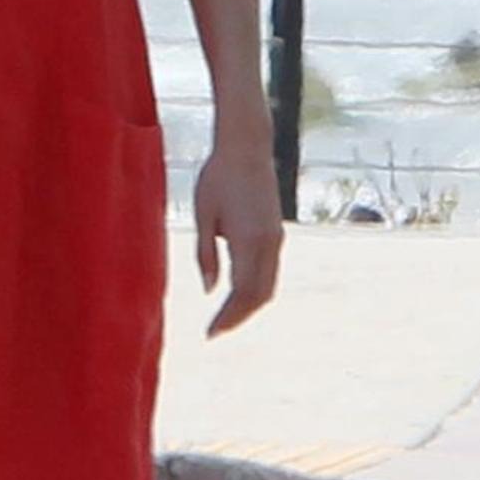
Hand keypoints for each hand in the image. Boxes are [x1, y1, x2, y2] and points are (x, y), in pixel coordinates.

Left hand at [195, 141, 282, 336]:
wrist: (247, 146)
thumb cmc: (218, 176)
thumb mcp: (203, 214)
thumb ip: (206, 254)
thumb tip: (210, 290)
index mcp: (249, 239)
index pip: (242, 292)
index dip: (227, 316)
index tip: (210, 333)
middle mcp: (269, 243)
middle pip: (260, 295)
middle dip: (239, 317)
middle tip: (215, 331)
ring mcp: (276, 238)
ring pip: (269, 285)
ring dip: (249, 305)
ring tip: (225, 318)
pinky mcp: (276, 232)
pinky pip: (270, 271)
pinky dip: (255, 288)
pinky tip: (237, 293)